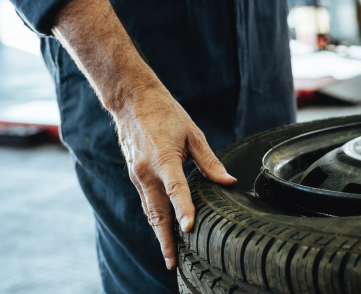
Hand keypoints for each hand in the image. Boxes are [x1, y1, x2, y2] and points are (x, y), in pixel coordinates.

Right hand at [51, 0, 235, 271]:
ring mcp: (137, 175)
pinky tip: (163, 228)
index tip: (190, 229)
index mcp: (164, 158)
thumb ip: (210, 161)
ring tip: (169, 254)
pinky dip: (154, 217)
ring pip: (149, 210)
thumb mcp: (193, 133)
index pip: (176, 190)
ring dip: (159, 233)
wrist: (131, 100)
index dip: (184, 209)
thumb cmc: (166, 113)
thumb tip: (229, 182)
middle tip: (174, 262)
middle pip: (157, 212)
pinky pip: (145, 201)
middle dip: (166, 239)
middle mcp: (147, 171)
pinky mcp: (134, 175)